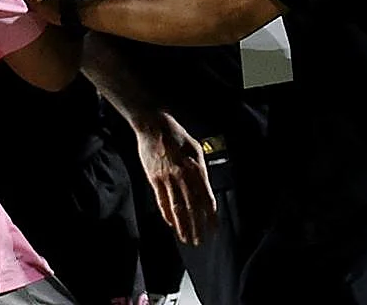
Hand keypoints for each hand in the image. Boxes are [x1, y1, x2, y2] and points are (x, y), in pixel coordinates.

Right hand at [134, 112, 217, 245]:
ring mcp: (167, 179)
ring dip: (182, 225)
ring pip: (176, 208)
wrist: (153, 126)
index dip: (210, 216)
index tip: (214, 228)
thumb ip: (200, 168)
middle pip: (191, 207)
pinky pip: (162, 201)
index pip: (206, 198)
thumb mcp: (195, 148)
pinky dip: (167, 214)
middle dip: (197, 226)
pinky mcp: (154, 179)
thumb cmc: (176, 135)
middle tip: (200, 240)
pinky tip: (171, 224)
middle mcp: (182, 176)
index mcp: (195, 168)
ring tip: (186, 238)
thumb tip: (204, 187)